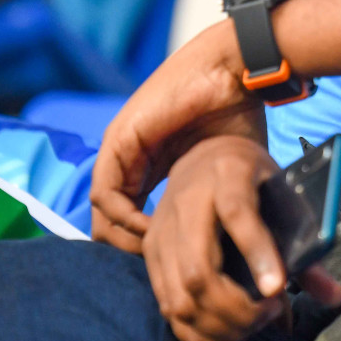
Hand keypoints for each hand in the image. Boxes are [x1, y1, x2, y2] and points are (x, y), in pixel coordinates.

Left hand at [92, 20, 262, 252]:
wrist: (235, 70)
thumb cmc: (238, 111)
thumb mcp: (224, 165)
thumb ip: (213, 195)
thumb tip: (235, 237)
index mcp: (154, 164)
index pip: (134, 217)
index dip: (151, 245)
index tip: (175, 261)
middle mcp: (131, 160)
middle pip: (111, 222)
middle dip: (132, 251)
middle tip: (160, 270)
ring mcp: (121, 150)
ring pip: (102, 214)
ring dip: (126, 241)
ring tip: (157, 254)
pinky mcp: (118, 141)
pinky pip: (106, 195)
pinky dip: (125, 220)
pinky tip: (154, 229)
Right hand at [145, 138, 340, 340]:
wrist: (204, 154)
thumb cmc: (253, 178)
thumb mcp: (283, 194)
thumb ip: (306, 245)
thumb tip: (335, 297)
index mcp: (229, 175)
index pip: (238, 213)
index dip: (257, 252)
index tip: (277, 290)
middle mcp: (187, 200)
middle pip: (199, 269)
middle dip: (235, 308)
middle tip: (269, 314)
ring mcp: (162, 229)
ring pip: (179, 294)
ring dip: (216, 325)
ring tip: (250, 328)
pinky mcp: (149, 251)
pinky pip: (166, 303)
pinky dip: (194, 332)